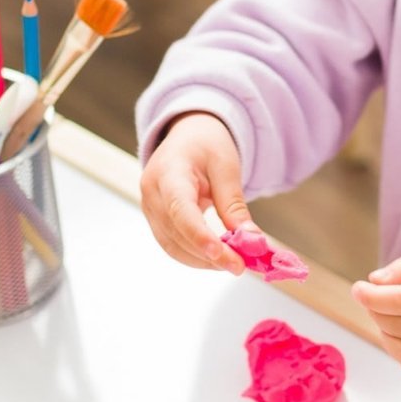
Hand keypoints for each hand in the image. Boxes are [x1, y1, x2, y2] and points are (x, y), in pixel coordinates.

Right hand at [140, 112, 252, 274]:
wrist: (188, 136)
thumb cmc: (206, 145)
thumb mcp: (226, 166)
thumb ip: (234, 204)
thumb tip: (250, 240)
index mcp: (168, 171)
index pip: (180, 209)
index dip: (198, 235)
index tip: (222, 254)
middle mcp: (152, 192)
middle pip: (176, 233)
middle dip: (209, 255)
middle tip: (241, 265)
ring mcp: (150, 209)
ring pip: (173, 246)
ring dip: (203, 261)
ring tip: (233, 263)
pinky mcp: (156, 221)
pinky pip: (173, 246)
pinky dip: (196, 256)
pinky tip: (218, 257)